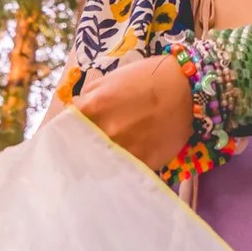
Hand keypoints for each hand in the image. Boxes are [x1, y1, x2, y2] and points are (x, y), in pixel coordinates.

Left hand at [71, 54, 192, 171]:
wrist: (188, 91)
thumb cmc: (149, 78)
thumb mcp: (110, 79)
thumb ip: (89, 96)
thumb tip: (76, 113)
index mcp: (92, 107)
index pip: (63, 129)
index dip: (63, 134)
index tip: (64, 138)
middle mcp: (104, 132)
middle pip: (78, 150)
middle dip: (80, 149)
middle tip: (84, 149)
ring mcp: (124, 150)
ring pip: (100, 164)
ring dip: (100, 161)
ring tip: (105, 157)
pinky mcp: (142, 164)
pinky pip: (123, 171)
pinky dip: (121, 168)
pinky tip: (124, 163)